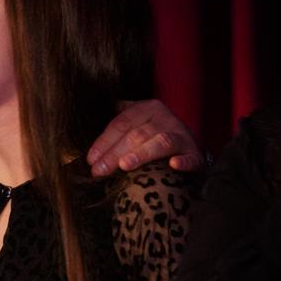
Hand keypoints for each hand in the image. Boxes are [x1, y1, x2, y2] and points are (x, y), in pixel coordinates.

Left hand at [87, 99, 205, 174]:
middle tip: (99, 171)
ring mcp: (182, 135)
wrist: (189, 149)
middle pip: (136, 135)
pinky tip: (173, 166)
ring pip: (160, 142)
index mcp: (148, 108)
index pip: (121, 123)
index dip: (104, 141)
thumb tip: (85, 121)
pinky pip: (190, 157)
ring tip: (125, 165)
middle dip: (114, 154)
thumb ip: (116, 122)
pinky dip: (182, 161)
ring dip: (142, 154)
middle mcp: (165, 118)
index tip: (90, 159)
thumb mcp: (136, 124)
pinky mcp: (195, 154)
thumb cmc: (153, 138)